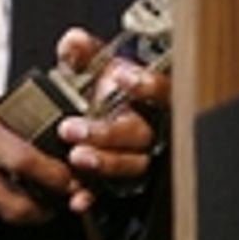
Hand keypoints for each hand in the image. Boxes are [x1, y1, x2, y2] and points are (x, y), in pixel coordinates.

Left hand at [53, 25, 170, 214]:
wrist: (89, 121)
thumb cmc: (101, 92)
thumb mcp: (92, 68)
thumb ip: (83, 53)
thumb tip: (74, 41)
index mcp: (148, 100)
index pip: (166, 93)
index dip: (150, 86)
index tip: (123, 76)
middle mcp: (147, 131)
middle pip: (141, 136)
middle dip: (108, 133)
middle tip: (72, 128)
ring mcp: (135, 158)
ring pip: (131, 166)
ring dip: (104, 163)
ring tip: (76, 157)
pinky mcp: (118, 183)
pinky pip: (110, 194)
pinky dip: (93, 196)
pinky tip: (79, 198)